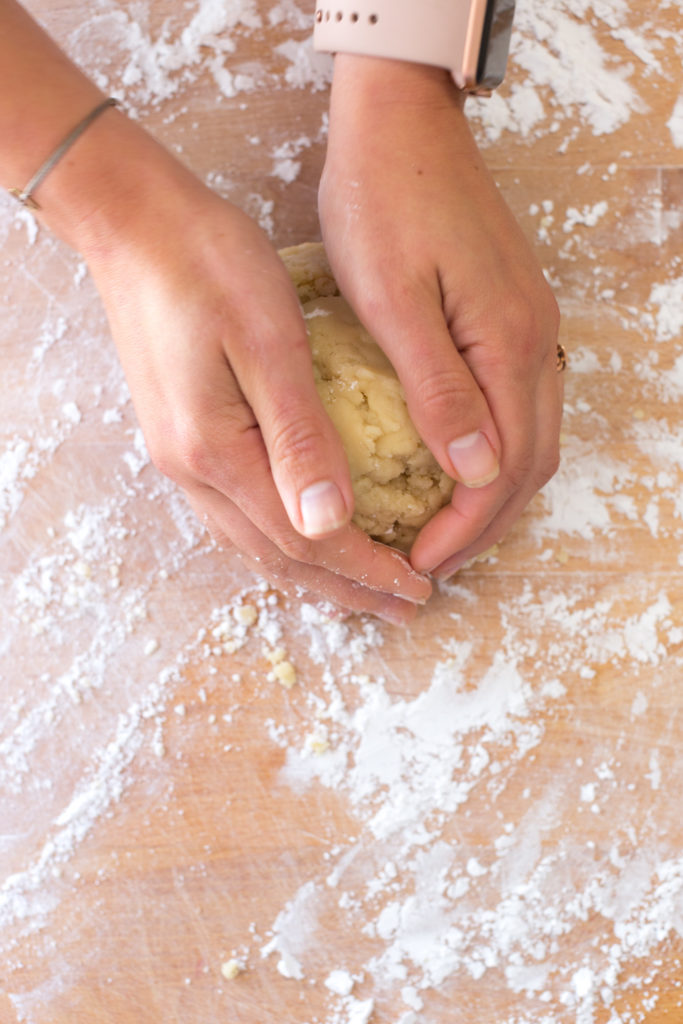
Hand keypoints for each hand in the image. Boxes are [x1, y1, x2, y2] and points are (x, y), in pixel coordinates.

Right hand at [72, 122, 430, 621]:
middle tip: (404, 604)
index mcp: (216, 449)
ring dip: (315, 572)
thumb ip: (299, 436)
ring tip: (365, 588)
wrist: (134, 226)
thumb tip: (330, 523)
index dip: (365, 569)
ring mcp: (179, 459)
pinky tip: (305, 537)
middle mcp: (191, 470)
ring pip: (253, 544)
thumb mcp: (268, 342)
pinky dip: (280, 542)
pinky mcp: (180, 439)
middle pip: (279, 557)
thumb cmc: (209, 266)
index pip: (304, 539)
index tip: (417, 584)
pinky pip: (236, 517)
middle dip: (347, 586)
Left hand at [319, 56, 562, 577]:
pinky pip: (521, 403)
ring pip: (533, 436)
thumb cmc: (383, 203)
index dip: (465, 527)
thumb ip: (439, 389)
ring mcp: (530, 326)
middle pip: (531, 462)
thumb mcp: (395, 300)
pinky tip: (460, 462)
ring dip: (496, 491)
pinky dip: (497, 450)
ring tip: (447, 526)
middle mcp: (535, 342)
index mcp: (508, 345)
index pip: (503, 469)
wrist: (401, 123)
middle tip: (434, 560)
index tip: (419, 560)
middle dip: (485, 523)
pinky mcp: (512, 314)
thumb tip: (478, 471)